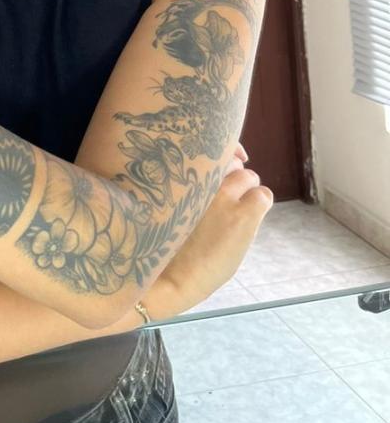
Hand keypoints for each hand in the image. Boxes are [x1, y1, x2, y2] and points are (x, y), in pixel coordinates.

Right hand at [149, 143, 272, 317]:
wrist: (167, 277)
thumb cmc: (158, 243)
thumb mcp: (162, 203)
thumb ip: (181, 186)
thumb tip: (200, 175)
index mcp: (179, 172)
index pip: (208, 145)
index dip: (216, 153)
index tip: (216, 162)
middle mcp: (203, 176)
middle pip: (229, 160)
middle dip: (230, 174)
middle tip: (225, 195)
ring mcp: (225, 194)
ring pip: (249, 176)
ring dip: (245, 190)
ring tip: (235, 210)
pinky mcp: (245, 215)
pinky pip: (262, 195)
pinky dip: (259, 202)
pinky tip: (248, 216)